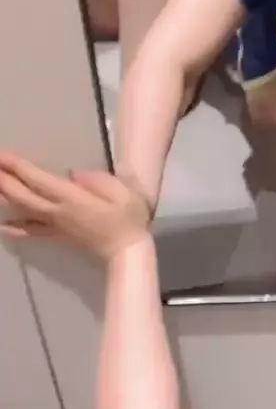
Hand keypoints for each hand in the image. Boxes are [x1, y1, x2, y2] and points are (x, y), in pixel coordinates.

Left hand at [0, 153, 150, 260]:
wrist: (128, 252)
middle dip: (4, 179)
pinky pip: (33, 231)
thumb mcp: (124, 193)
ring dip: (5, 198)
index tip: (2, 155)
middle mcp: (58, 212)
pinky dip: (16, 228)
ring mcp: (56, 226)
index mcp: (73, 199)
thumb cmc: (129, 220)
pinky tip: (3, 226)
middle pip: (23, 195)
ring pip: (24, 211)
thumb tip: (75, 175)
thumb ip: (98, 180)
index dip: (18, 167)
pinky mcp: (59, 236)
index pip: (38, 180)